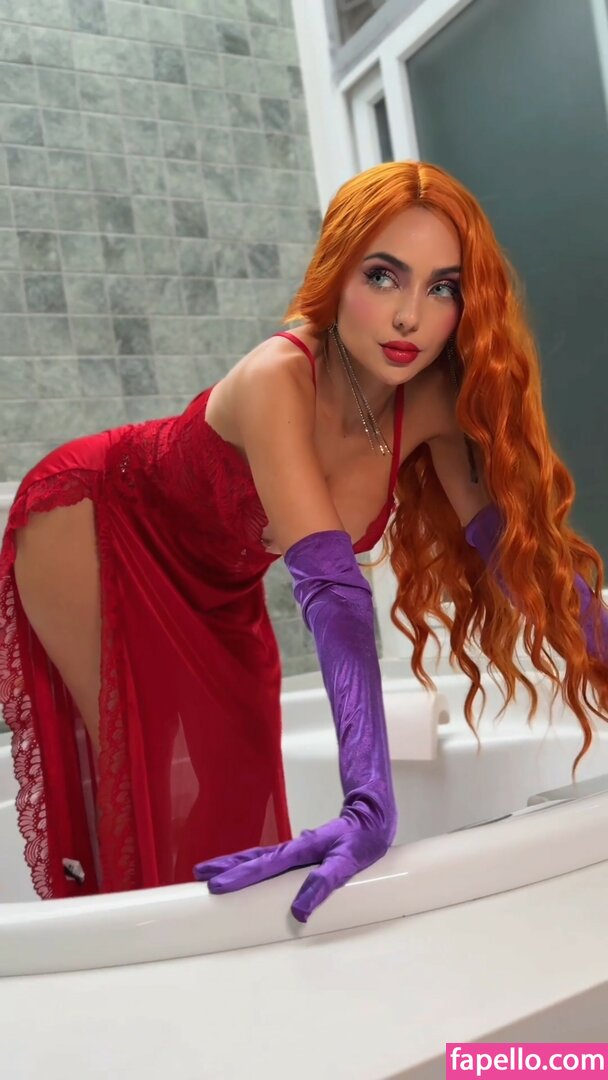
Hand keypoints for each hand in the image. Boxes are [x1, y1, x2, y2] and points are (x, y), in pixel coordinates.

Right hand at [193, 807, 393, 922]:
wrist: (372, 816)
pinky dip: (253, 865)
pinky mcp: (302, 854)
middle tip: (199, 874)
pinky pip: (271, 861)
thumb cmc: (362, 839)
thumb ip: (325, 881)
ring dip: (235, 864)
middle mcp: (293, 849)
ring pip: (259, 858)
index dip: (239, 877)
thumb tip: (299, 908)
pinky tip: (250, 871)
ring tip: (211, 871)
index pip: (263, 866)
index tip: (215, 886)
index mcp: (300, 850)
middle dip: (226, 867)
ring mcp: (296, 850)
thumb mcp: (348, 861)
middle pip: (253, 859)